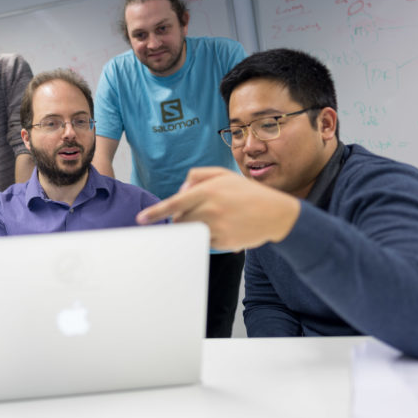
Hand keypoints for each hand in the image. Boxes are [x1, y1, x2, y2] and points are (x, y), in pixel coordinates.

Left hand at [136, 167, 300, 250]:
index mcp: (208, 191)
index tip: (141, 220)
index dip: (155, 213)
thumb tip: (179, 192)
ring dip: (191, 227)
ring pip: (189, 232)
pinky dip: (206, 237)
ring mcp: (217, 228)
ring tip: (210, 220)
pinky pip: (203, 242)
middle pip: (179, 220)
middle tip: (196, 213)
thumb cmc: (247, 193)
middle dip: (180, 218)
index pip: (174, 204)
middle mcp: (211, 210)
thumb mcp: (223, 175)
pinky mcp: (223, 242)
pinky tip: (222, 228)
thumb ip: (197, 176)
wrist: (276, 214)